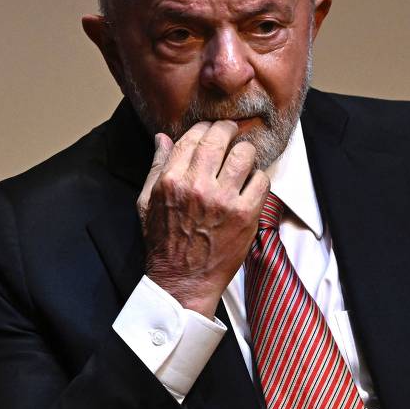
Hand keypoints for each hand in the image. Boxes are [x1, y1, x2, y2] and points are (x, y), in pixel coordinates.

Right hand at [137, 120, 269, 317]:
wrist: (182, 280)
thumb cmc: (164, 243)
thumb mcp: (147, 202)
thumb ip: (157, 167)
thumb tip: (163, 137)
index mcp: (171, 180)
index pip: (193, 137)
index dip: (205, 128)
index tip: (211, 130)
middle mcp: (197, 186)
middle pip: (219, 138)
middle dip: (228, 130)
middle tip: (232, 133)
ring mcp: (223, 200)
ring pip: (244, 154)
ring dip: (245, 152)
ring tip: (243, 158)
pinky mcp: (245, 215)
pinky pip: (261, 180)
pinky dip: (258, 178)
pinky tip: (250, 185)